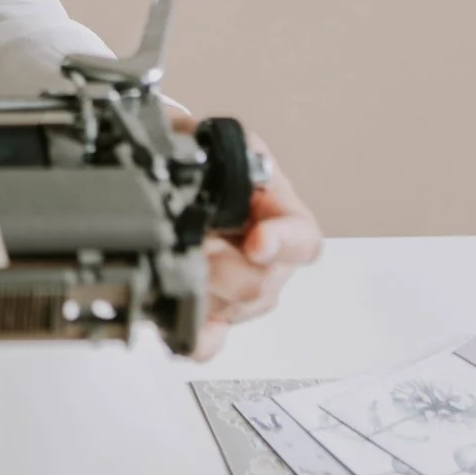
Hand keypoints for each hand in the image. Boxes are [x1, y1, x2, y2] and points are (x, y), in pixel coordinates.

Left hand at [166, 106, 322, 360]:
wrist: (175, 178)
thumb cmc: (201, 159)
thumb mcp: (206, 136)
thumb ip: (203, 142)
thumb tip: (188, 147)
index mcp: (279, 211)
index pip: (301, 237)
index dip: (282, 242)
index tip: (258, 242)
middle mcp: (270, 257)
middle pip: (259, 284)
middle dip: (217, 266)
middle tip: (187, 241)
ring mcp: (243, 290)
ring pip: (232, 309)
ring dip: (198, 286)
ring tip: (174, 254)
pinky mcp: (215, 312)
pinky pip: (213, 337)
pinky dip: (197, 337)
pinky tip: (180, 330)